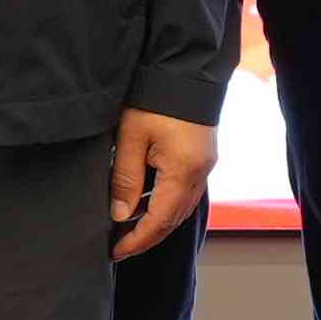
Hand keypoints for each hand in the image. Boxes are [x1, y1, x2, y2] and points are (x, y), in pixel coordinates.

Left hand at [108, 108, 220, 257]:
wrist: (185, 68)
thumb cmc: (156, 98)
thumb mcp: (131, 137)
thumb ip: (126, 179)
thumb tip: (120, 214)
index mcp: (183, 172)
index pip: (159, 221)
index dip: (137, 240)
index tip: (116, 252)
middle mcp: (200, 174)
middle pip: (174, 220)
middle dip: (147, 236)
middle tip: (121, 247)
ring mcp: (204, 165)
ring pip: (181, 207)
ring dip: (157, 222)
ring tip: (130, 229)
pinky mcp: (202, 156)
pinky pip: (185, 192)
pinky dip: (166, 205)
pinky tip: (147, 203)